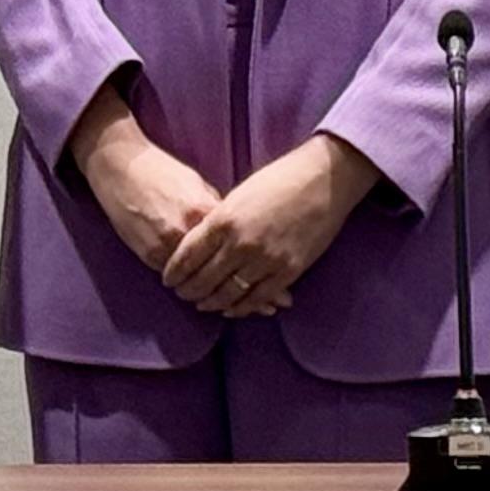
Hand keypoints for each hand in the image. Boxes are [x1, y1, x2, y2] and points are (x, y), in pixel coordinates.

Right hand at [65, 83, 220, 278]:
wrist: (120, 166)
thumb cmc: (159, 170)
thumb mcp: (196, 183)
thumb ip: (212, 207)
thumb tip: (230, 228)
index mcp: (203, 210)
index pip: (232, 242)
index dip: (237, 250)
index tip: (240, 256)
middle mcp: (187, 230)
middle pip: (215, 263)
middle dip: (221, 269)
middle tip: (228, 275)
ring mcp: (166, 245)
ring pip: (193, 275)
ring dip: (200, 278)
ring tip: (206, 279)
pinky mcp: (149, 255)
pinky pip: (173, 274)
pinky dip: (180, 275)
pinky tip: (184, 273)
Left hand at [164, 132, 379, 314]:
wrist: (321, 181)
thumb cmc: (278, 181)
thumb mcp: (238, 196)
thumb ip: (219, 220)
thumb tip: (202, 243)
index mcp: (223, 219)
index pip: (188, 254)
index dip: (175, 271)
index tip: (168, 280)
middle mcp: (240, 243)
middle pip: (204, 278)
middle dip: (189, 290)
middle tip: (182, 295)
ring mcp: (264, 260)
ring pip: (229, 293)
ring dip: (212, 302)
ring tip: (202, 304)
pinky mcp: (287, 272)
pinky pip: (257, 298)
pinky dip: (241, 307)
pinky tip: (231, 309)